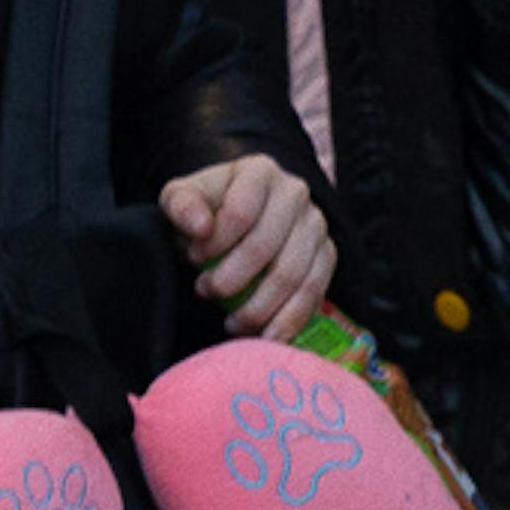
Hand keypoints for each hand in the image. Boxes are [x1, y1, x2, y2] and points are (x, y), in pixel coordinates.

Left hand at [162, 156, 336, 343]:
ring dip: (259, 308)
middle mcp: (295, 193)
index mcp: (260, 171)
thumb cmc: (207, 208)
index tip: (193, 260)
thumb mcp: (181, 197)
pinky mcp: (328, 255)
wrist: (239, 214)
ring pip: (293, 276)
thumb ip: (181, 206)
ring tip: (230, 324)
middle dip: (231, 279)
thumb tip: (199, 228)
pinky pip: (314, 294)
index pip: (240, 212)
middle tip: (205, 292)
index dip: (214, 244)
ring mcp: (316, 225)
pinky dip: (289, 322)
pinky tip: (265, 338)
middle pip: (266, 247)